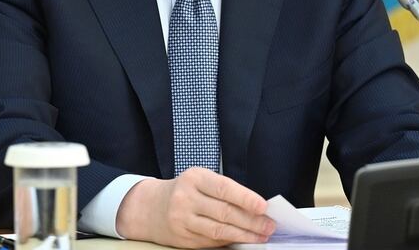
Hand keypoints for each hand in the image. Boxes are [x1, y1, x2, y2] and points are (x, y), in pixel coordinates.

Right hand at [115, 167, 275, 247]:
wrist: (149, 207)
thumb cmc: (183, 190)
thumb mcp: (199, 180)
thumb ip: (224, 191)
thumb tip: (255, 207)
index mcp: (194, 178)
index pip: (224, 188)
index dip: (246, 198)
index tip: (264, 207)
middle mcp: (186, 198)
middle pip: (224, 212)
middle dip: (251, 221)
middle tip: (269, 226)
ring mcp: (182, 220)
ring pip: (219, 230)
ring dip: (244, 235)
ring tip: (261, 236)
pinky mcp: (182, 239)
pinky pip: (211, 241)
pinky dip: (230, 241)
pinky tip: (242, 240)